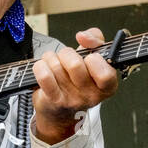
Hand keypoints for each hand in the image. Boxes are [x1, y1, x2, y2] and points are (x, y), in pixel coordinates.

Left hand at [31, 28, 117, 143]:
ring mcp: (72, 100)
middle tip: (65, 58)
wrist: (59, 110)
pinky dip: (41, 66)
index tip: (89, 57)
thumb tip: (83, 36)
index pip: (105, 73)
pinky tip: (43, 69)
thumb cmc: (77, 81)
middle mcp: (91, 96)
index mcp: (107, 87)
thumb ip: (96, 40)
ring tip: (53, 64)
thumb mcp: (93, 59)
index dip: (94, 59)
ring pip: (57, 66)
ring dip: (51, 59)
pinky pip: (44, 75)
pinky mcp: (54, 100)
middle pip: (75, 64)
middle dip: (66, 54)